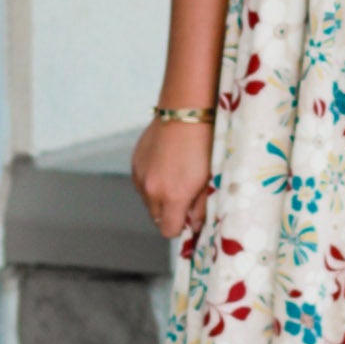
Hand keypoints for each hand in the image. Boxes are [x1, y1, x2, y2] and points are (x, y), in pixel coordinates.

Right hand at [131, 119, 213, 240]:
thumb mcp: (209, 179)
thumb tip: (195, 225)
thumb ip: (201, 207)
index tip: (189, 218)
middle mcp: (152, 190)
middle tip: (184, 197)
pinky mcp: (135, 163)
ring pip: (148, 201)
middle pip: (156, 218)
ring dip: (159, 197)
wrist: (185, 113)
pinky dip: (151, 182)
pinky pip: (141, 183)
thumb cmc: (204, 145)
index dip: (180, 227)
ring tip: (175, 177)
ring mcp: (140, 176)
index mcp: (173, 197)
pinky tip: (165, 166)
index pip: (168, 230)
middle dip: (169, 213)